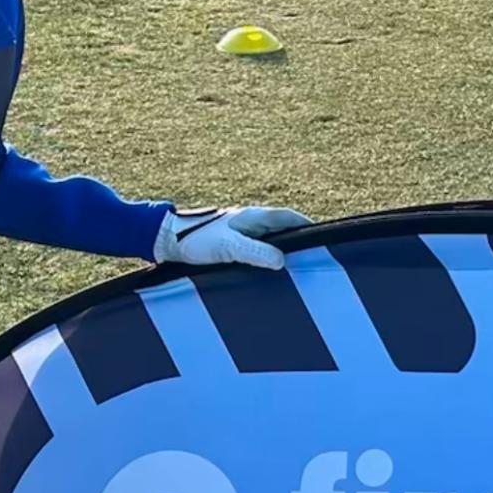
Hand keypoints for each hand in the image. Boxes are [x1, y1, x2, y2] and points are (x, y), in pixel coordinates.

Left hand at [153, 205, 311, 270]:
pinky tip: (269, 275)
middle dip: (300, 242)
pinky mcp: (231, 245)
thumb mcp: (229, 247)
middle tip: (316, 259)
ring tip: (297, 270)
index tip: (328, 239)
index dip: (309, 228)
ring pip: (271, 241)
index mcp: (253, 216)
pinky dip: (268, 260)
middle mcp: (250, 222)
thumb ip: (256, 253)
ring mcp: (241, 233)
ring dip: (283, 252)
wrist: (165, 239)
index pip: (290, 218)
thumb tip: (283, 261)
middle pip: (283, 230)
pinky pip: (258, 251)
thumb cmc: (194, 240)